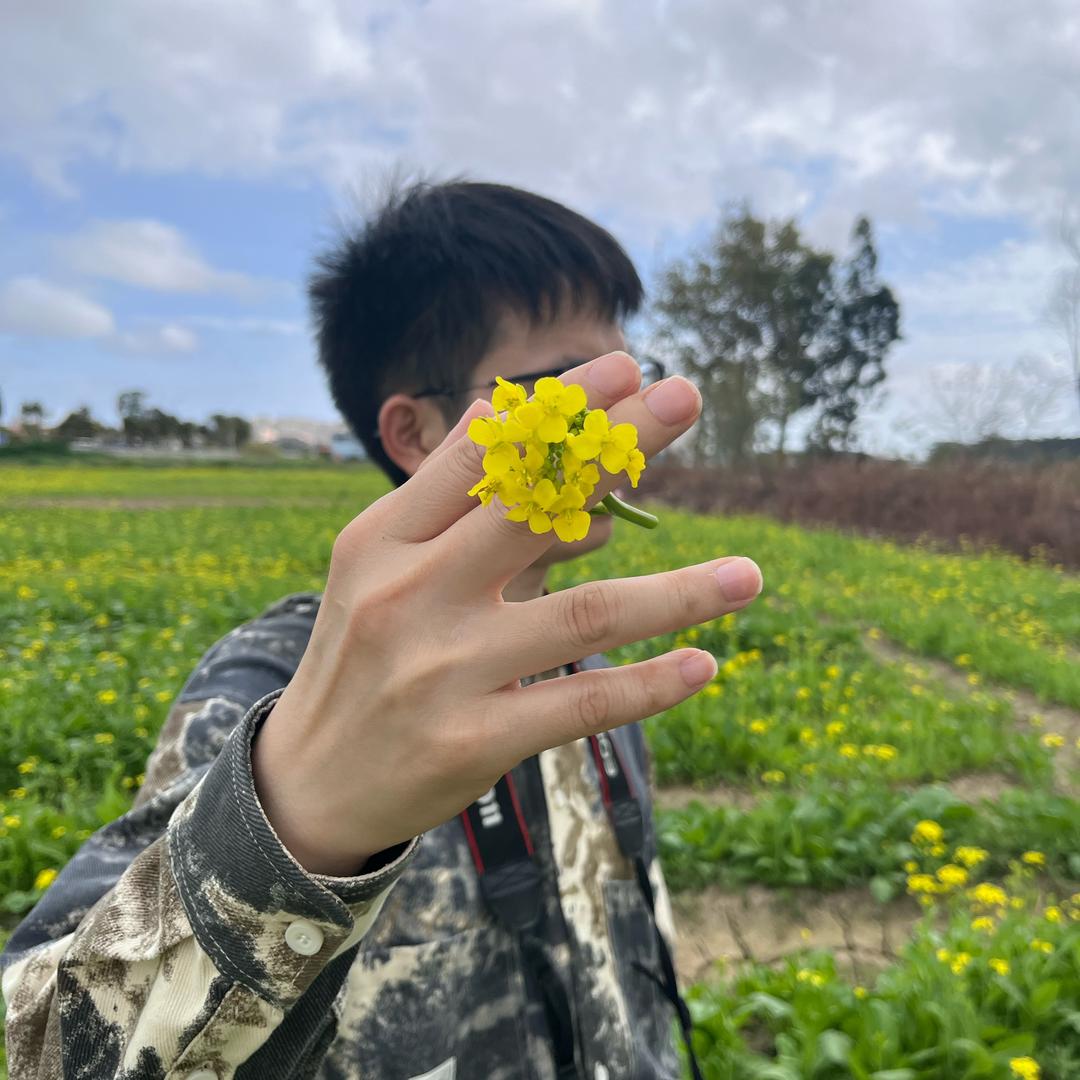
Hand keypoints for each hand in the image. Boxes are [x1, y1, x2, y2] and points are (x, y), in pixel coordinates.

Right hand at [252, 352, 762, 874]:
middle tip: (687, 395)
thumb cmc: (363, 653)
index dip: (558, 410)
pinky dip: (649, 685)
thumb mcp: (379, 566)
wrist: (311, 779)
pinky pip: (582, 705)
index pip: (480, 456)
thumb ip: (443, 497)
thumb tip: (499, 413)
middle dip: (616, 448)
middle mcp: (411, 595)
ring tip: (748, 575)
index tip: (627, 367)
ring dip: (676, 593)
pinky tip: (703, 664)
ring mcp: (444, 671)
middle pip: (532, 510)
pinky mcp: (475, 740)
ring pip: (582, 616)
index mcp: (383, 539)